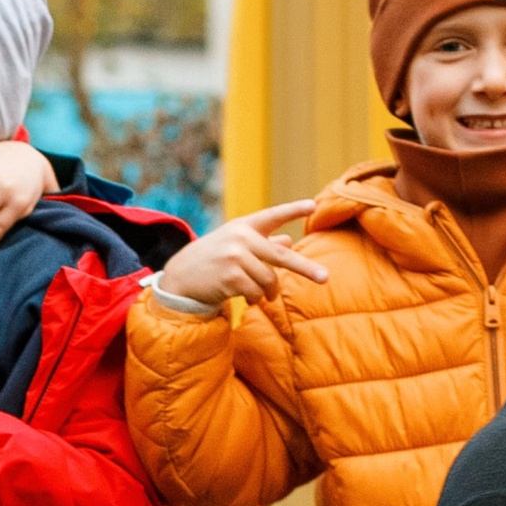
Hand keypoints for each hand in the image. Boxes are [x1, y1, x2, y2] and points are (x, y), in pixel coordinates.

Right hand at [153, 201, 326, 312]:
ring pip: (269, 280)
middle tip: (325, 278)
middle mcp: (240, 238)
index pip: (273, 215)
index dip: (293, 210)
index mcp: (244, 226)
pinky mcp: (231, 276)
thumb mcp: (236, 247)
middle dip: (306, 268)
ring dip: (268, 292)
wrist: (180, 279)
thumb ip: (262, 244)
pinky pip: (257, 293)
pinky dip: (256, 299)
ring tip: (258, 295)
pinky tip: (247, 299)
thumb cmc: (213, 261)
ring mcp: (235, 257)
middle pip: (282, 256)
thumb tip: (289, 241)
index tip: (313, 206)